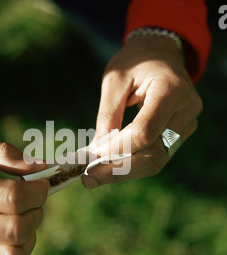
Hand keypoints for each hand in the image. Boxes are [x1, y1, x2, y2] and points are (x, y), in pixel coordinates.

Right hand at [0, 134, 48, 254]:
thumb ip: (3, 153)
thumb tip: (42, 168)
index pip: (12, 198)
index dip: (38, 191)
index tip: (41, 185)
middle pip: (16, 229)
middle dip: (37, 212)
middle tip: (32, 202)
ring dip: (30, 236)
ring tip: (22, 220)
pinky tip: (13, 239)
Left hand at [82, 36, 202, 187]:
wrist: (159, 53)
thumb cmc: (135, 61)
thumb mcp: (114, 79)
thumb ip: (108, 115)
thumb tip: (98, 151)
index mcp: (171, 89)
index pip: (145, 131)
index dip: (117, 148)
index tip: (91, 157)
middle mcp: (186, 109)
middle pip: (154, 153)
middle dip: (118, 169)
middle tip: (89, 179)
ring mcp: (187, 123)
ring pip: (157, 160)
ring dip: (125, 172)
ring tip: (96, 178)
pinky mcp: (180, 132)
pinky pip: (158, 156)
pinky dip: (133, 165)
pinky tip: (112, 169)